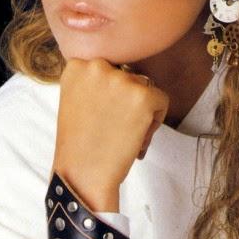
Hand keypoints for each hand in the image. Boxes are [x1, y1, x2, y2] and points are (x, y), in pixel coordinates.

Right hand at [51, 57, 169, 209]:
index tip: (101, 116)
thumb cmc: (81, 143)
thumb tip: (124, 74)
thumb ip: (95, 82)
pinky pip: (162, 100)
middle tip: (113, 128)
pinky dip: (155, 120)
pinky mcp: (143, 95)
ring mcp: (121, 79)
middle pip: (128, 76)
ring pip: (145, 88)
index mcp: (78, 65)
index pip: (110, 69)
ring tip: (122, 135)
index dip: (110, 96)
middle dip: (127, 102)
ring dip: (141, 111)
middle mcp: (97, 65)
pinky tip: (136, 137)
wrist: (84, 174)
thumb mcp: (76, 100)